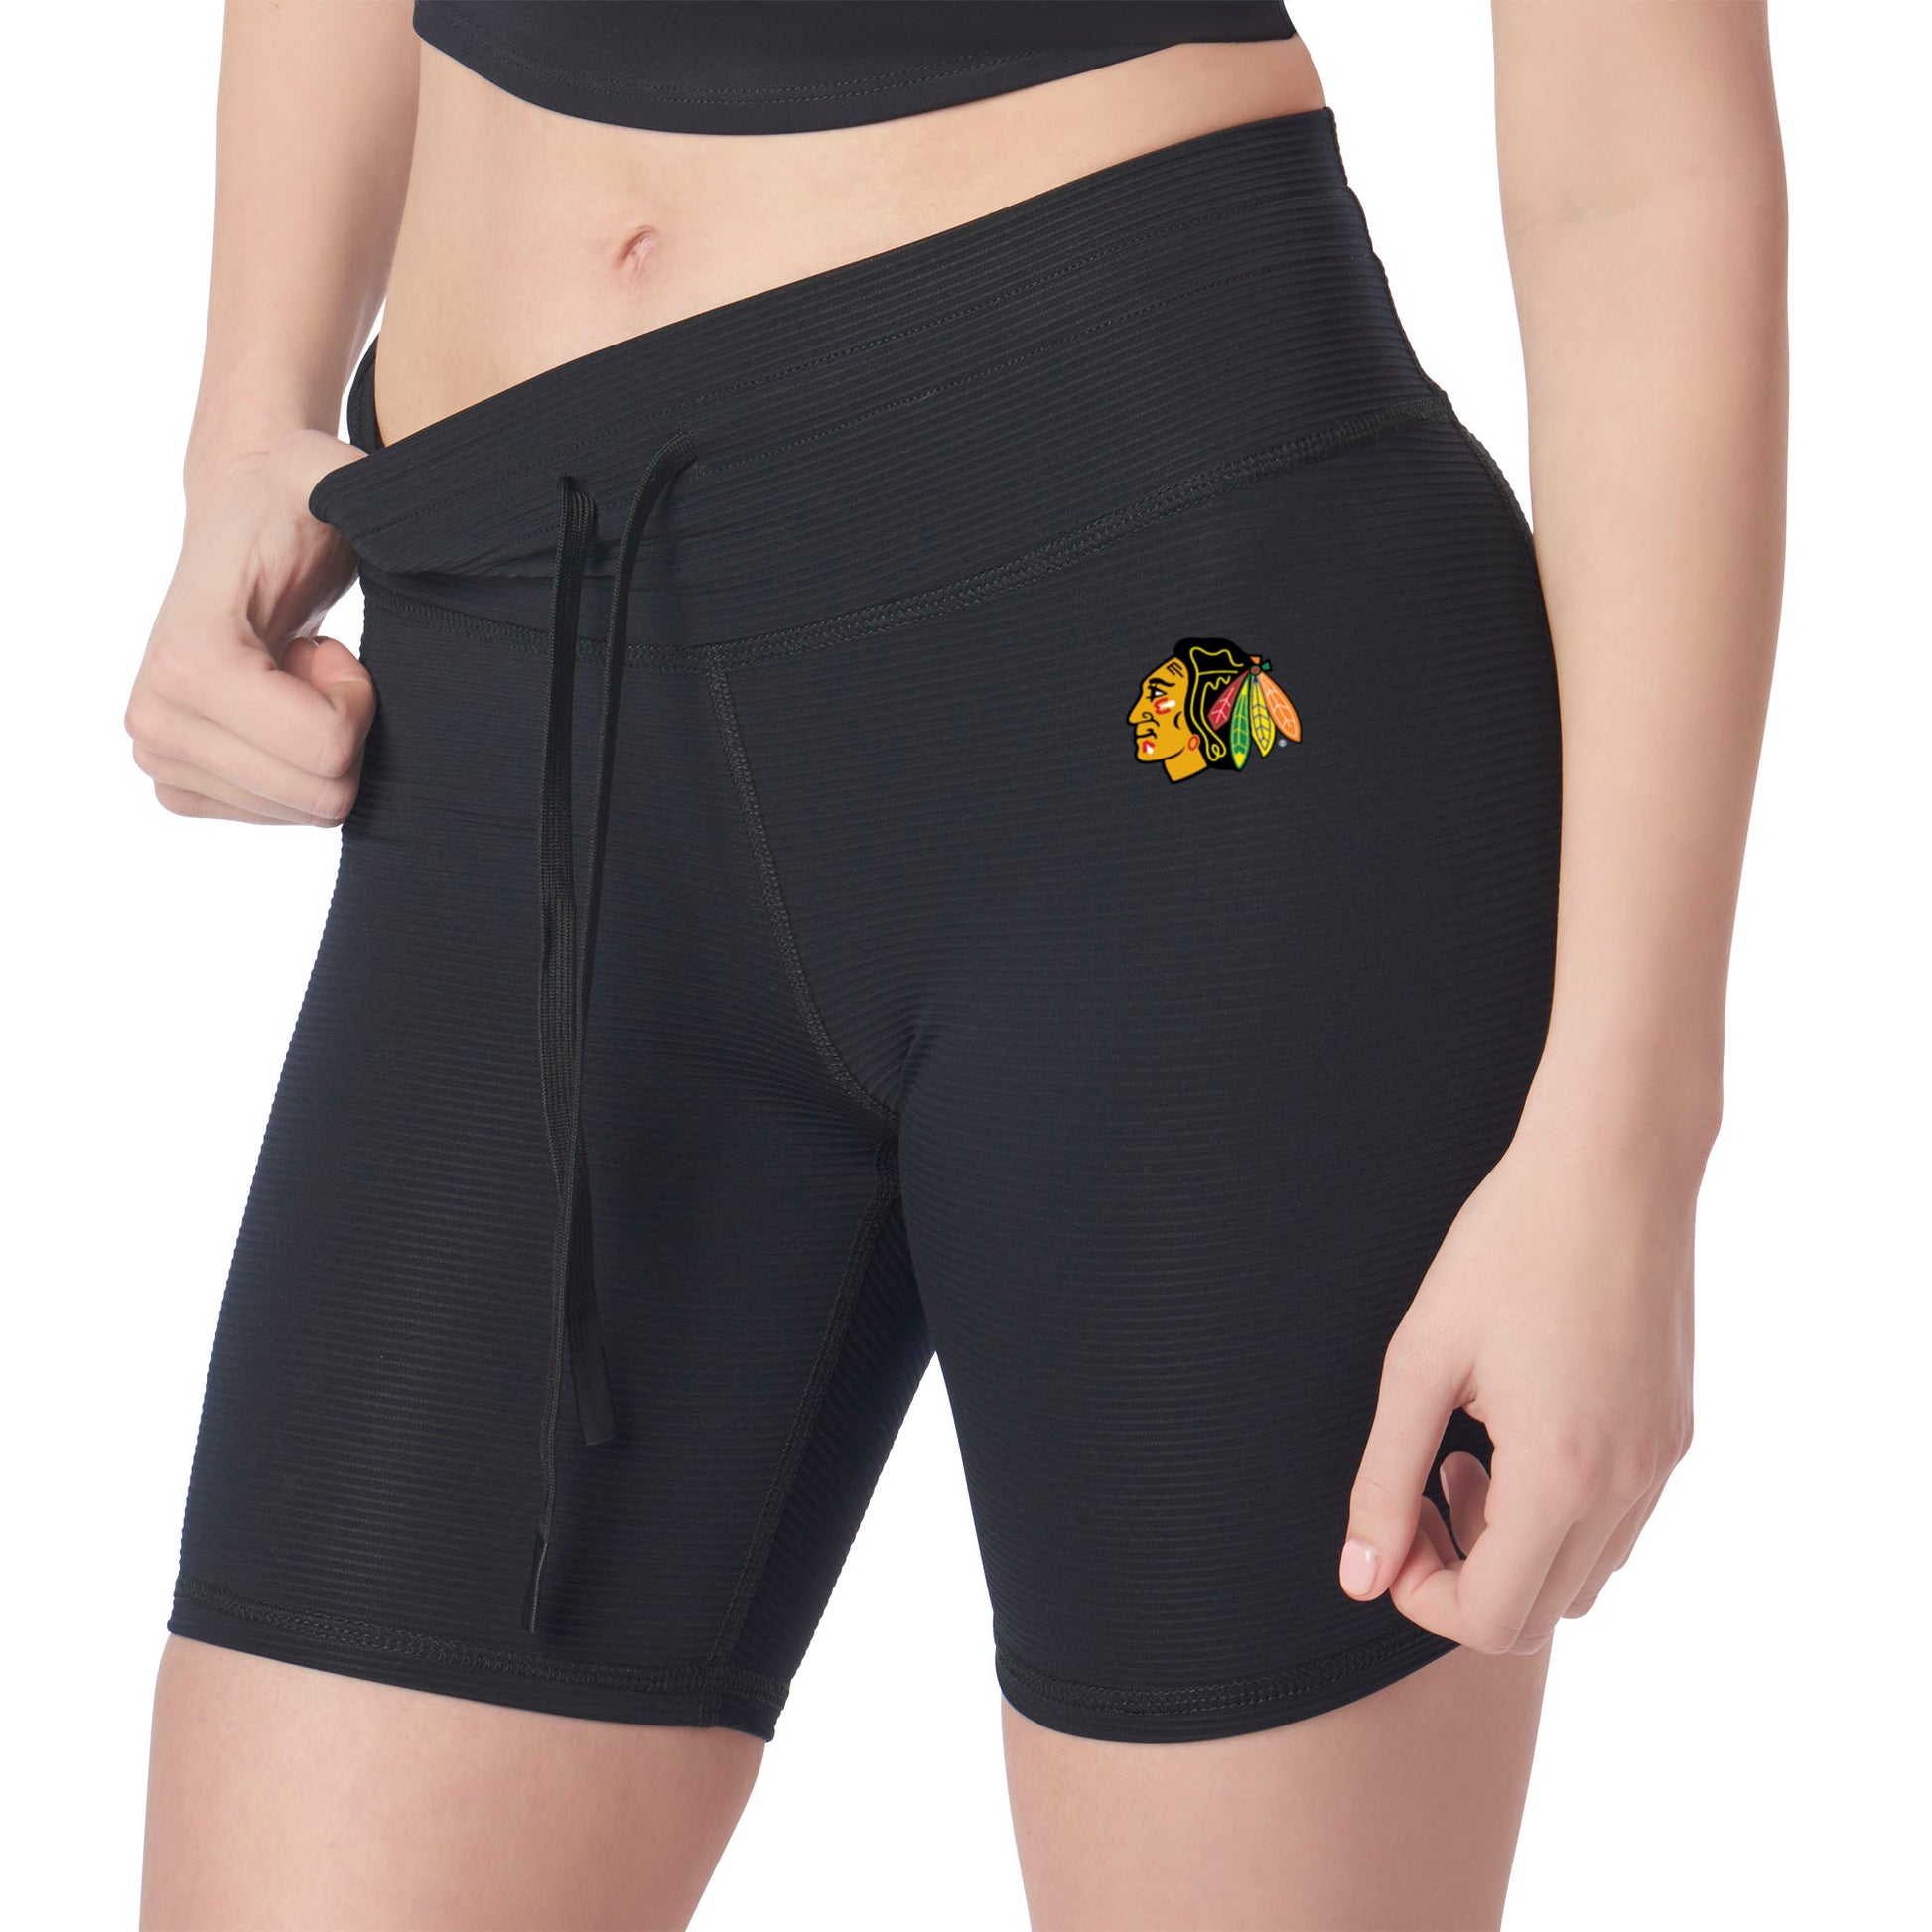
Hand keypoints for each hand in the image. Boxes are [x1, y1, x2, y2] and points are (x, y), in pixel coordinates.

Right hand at [126, 429, 372, 824]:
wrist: (243, 525)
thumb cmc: (293, 507)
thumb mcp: (329, 479)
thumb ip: (351, 487)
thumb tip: (375, 510)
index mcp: (188, 664)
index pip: (329, 751)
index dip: (357, 700)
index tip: (332, 647)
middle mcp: (155, 720)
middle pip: (321, 796)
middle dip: (342, 730)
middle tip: (315, 665)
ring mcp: (159, 757)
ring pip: (306, 811)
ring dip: (319, 744)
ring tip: (291, 677)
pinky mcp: (178, 783)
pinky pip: (279, 819)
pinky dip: (296, 766)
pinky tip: (277, 706)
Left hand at [1339, 1091, 1698, 1652]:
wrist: (1612, 1168)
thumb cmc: (1506, 1248)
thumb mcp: (1419, 1360)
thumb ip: (1383, 1477)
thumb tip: (1360, 1576)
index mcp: (1561, 1474)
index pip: (1492, 1619)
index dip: (1422, 1595)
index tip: (1391, 1526)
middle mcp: (1627, 1486)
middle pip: (1539, 1611)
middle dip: (1464, 1573)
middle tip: (1423, 1484)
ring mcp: (1661, 1463)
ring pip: (1584, 1575)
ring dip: (1514, 1546)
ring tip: (1468, 1451)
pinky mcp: (1674, 1434)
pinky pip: (1618, 1525)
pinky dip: (1560, 1513)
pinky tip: (1518, 1431)